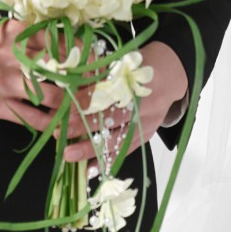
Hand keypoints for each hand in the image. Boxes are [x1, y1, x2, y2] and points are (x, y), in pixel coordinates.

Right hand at [0, 19, 90, 142]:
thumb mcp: (1, 31)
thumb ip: (29, 36)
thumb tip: (67, 44)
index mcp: (17, 34)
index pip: (60, 41)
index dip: (83, 52)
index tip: (97, 59)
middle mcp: (14, 57)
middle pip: (62, 70)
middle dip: (84, 81)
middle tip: (97, 85)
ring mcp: (5, 84)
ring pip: (52, 97)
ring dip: (73, 104)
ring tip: (85, 106)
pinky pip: (33, 118)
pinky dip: (52, 124)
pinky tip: (63, 126)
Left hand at [55, 37, 187, 162]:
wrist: (171, 73)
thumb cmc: (141, 64)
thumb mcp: (121, 62)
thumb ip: (97, 74)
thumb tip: (64, 85)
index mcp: (137, 80)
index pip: (107, 93)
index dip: (84, 101)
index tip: (63, 107)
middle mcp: (144, 104)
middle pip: (111, 118)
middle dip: (82, 126)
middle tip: (59, 132)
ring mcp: (147, 123)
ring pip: (117, 139)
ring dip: (90, 148)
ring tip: (68, 154)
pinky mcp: (146, 136)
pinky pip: (125, 151)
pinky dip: (107, 161)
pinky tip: (89, 169)